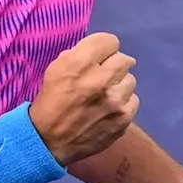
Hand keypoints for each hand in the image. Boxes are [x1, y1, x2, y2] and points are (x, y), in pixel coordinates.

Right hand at [30, 33, 138, 166]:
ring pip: (130, 80)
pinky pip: (133, 101)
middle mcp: (100, 79)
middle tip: (102, 76)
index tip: (98, 57)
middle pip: (123, 59)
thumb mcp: (55, 69)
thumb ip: (79, 54)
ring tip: (106, 95)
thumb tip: (101, 52)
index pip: (110, 41)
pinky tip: (110, 109)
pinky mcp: (123, 120)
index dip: (103, 49)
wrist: (48, 141)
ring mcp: (114, 101)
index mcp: (79, 64)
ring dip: (119, 85)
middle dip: (112, 66)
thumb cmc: (51, 101)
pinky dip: (123, 104)